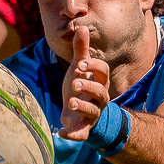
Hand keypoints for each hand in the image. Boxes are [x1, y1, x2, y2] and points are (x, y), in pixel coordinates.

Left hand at [59, 26, 110, 140]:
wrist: (79, 113)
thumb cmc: (81, 87)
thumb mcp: (79, 68)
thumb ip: (81, 50)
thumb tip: (82, 27)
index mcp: (99, 82)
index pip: (103, 72)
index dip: (94, 67)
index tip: (80, 63)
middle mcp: (99, 98)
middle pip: (101, 92)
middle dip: (89, 87)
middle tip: (74, 82)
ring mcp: (92, 114)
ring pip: (93, 111)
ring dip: (83, 107)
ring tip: (71, 102)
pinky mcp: (83, 129)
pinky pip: (82, 134)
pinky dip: (72, 135)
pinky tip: (61, 133)